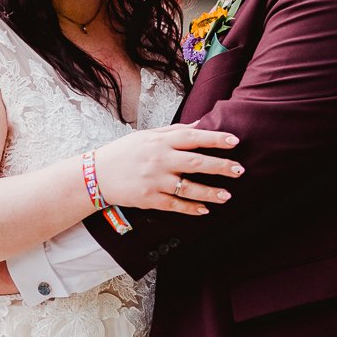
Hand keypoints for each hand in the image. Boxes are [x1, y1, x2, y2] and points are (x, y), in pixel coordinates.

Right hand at [91, 125, 241, 216]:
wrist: (96, 174)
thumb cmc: (124, 152)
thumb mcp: (147, 136)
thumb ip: (174, 131)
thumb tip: (200, 126)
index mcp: (160, 142)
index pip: (193, 137)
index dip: (215, 139)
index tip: (234, 141)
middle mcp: (159, 160)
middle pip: (196, 162)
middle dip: (220, 166)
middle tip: (240, 170)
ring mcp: (155, 181)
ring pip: (189, 188)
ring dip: (210, 192)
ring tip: (227, 196)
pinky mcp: (149, 199)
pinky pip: (175, 205)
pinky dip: (191, 208)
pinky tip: (205, 209)